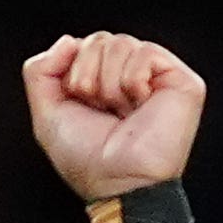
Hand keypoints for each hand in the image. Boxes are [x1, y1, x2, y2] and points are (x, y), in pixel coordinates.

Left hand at [22, 32, 209, 198]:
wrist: (117, 183)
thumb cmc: (88, 160)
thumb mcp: (47, 112)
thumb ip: (40, 70)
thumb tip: (69, 40)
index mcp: (106, 84)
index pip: (84, 45)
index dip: (74, 70)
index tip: (82, 103)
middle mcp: (133, 79)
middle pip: (100, 39)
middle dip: (88, 73)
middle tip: (100, 107)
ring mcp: (160, 80)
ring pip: (122, 43)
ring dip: (110, 81)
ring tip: (121, 110)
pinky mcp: (183, 83)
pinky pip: (146, 52)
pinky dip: (133, 80)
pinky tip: (140, 103)